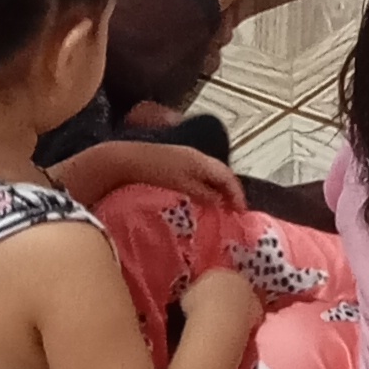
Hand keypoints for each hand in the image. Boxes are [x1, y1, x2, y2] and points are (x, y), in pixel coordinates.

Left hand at [119, 135, 246, 209]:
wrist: (127, 160)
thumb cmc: (155, 173)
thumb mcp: (182, 186)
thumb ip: (204, 194)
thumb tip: (221, 202)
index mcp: (202, 161)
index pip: (228, 176)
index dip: (237, 194)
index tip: (242, 212)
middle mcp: (197, 157)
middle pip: (222, 173)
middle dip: (231, 191)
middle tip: (234, 211)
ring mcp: (186, 158)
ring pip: (211, 174)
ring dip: (219, 190)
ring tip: (221, 208)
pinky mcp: (175, 162)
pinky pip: (200, 175)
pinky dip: (207, 187)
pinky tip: (201, 198)